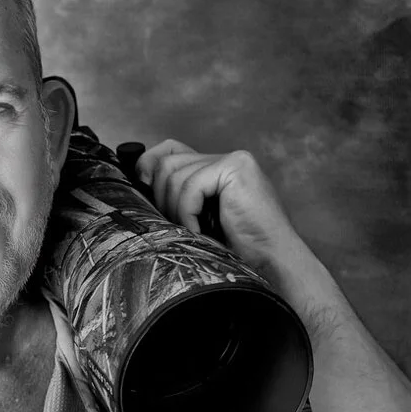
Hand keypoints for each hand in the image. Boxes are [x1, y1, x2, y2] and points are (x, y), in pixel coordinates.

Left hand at [136, 139, 305, 276]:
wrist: (270, 262)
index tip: (141, 187)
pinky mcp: (236, 168)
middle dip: (162, 198)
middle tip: (178, 226)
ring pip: (174, 175)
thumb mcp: (196, 221)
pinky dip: (187, 213)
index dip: (149, 164)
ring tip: (193, 232)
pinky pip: (190, 187)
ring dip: (175, 210)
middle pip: (167, 162)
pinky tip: (200, 231)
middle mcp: (226, 158)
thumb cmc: (235, 250)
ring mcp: (233, 160)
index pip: (170, 150)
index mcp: (218, 168)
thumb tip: (139, 180)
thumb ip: (176, 198)